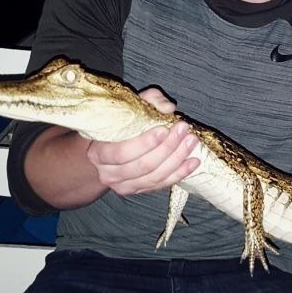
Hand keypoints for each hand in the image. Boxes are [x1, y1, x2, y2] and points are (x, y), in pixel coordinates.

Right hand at [86, 88, 200, 194]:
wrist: (108, 150)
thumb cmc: (120, 125)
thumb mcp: (130, 108)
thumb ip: (148, 101)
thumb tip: (168, 108)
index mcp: (99, 152)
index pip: (121, 153)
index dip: (144, 143)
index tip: (164, 129)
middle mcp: (108, 173)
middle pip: (142, 166)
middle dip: (167, 148)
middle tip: (184, 131)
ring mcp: (123, 186)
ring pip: (154, 177)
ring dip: (177, 159)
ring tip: (191, 142)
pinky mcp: (138, 191)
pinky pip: (161, 185)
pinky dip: (179, 174)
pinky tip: (193, 162)